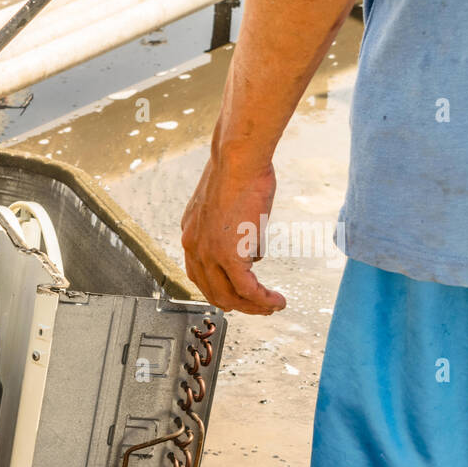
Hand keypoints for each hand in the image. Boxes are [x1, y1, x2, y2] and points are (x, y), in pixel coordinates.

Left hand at [181, 154, 285, 314]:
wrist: (238, 158)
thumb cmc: (240, 171)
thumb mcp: (231, 207)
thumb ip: (237, 232)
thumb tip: (252, 253)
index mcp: (190, 235)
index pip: (200, 275)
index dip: (221, 288)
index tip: (239, 294)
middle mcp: (193, 248)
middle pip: (212, 291)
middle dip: (238, 304)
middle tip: (259, 307)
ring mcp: (208, 254)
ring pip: (228, 296)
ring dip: (253, 306)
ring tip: (272, 306)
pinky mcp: (228, 255)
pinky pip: (246, 289)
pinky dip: (263, 300)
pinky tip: (277, 301)